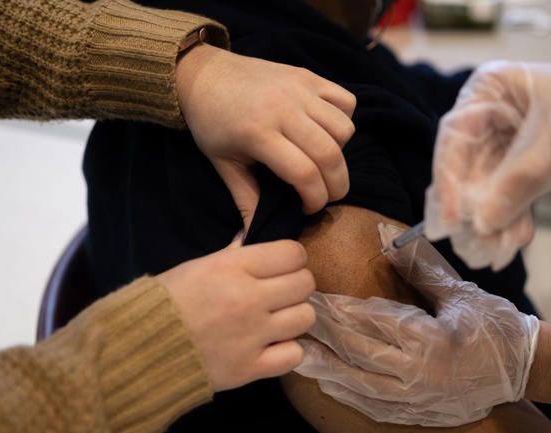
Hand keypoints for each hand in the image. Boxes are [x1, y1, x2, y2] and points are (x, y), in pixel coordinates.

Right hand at [157, 237, 314, 391]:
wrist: (137, 350)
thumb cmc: (164, 303)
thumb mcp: (197, 267)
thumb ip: (233, 254)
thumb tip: (252, 238)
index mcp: (233, 268)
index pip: (293, 253)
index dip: (292, 259)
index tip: (282, 267)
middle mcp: (248, 298)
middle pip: (305, 284)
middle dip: (296, 286)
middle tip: (280, 294)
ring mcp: (252, 335)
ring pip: (305, 317)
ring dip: (294, 318)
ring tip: (275, 321)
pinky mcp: (250, 368)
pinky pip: (294, 355)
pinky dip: (286, 352)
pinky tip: (270, 347)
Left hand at [176, 45, 356, 225]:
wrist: (204, 75)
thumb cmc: (211, 123)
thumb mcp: (223, 164)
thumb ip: (245, 199)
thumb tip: (252, 238)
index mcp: (258, 134)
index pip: (304, 173)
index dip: (315, 199)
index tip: (308, 208)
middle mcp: (283, 109)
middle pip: (330, 155)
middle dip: (337, 185)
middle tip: (327, 196)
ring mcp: (299, 89)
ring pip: (344, 128)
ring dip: (340, 153)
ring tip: (322, 161)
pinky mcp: (308, 76)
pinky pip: (346, 101)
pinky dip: (344, 120)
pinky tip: (325, 131)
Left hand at [295, 223, 538, 426]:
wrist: (527, 369)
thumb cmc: (497, 325)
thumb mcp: (461, 293)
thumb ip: (422, 268)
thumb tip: (389, 239)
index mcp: (431, 340)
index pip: (372, 321)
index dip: (339, 309)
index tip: (312, 296)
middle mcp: (420, 373)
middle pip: (358, 352)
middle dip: (324, 335)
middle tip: (294, 319)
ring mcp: (419, 399)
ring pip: (359, 384)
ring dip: (326, 368)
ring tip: (297, 352)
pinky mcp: (421, 413)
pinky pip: (375, 407)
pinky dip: (348, 394)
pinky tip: (329, 383)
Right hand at [427, 56, 550, 269]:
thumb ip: (519, 182)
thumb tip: (483, 222)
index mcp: (489, 90)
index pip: (454, 138)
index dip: (449, 181)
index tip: (452, 219)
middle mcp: (490, 115)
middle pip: (466, 168)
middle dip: (473, 209)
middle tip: (472, 245)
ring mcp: (506, 142)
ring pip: (487, 188)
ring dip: (492, 220)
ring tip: (495, 252)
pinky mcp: (525, 164)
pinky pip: (510, 195)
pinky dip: (512, 218)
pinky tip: (513, 241)